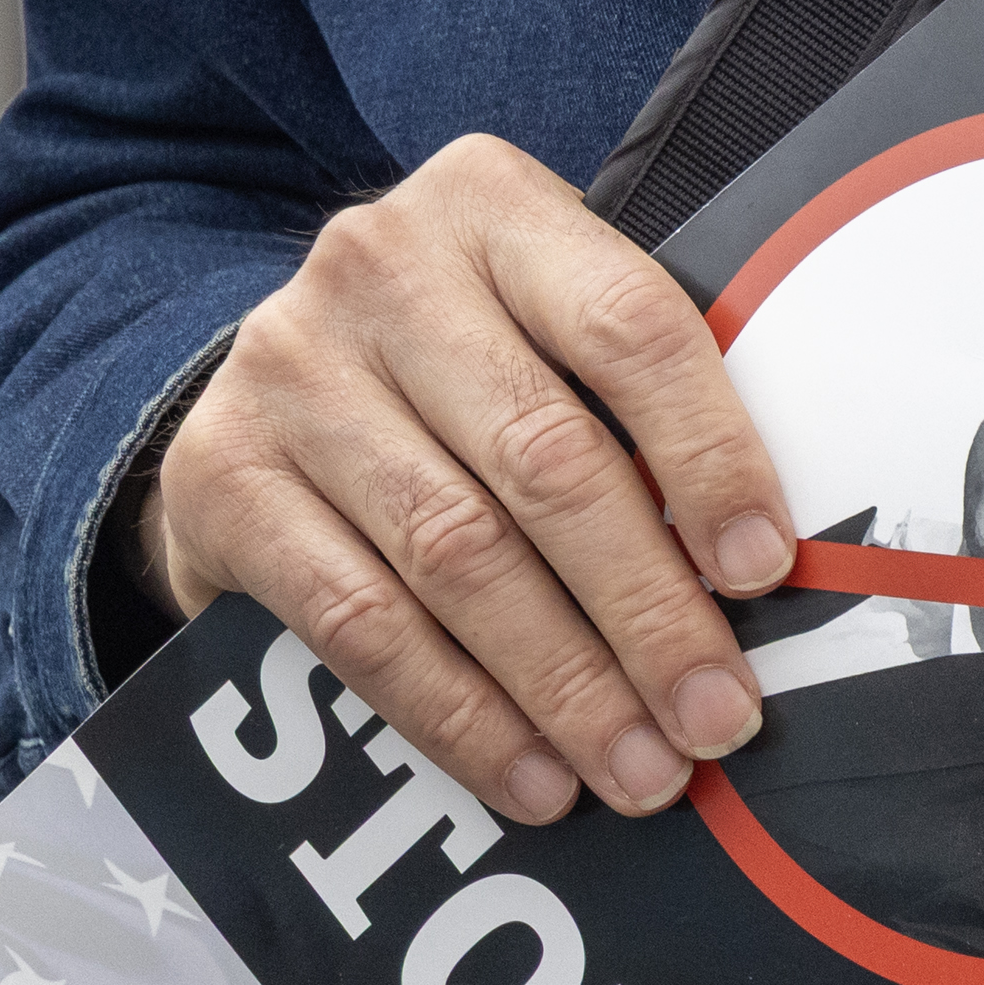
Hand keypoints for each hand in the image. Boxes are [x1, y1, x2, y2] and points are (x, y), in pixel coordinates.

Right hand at [138, 136, 794, 825]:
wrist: (260, 396)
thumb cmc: (454, 379)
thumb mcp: (542, 339)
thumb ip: (638, 410)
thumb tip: (760, 578)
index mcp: (492, 206)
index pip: (628, 327)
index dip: (708, 456)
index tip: (763, 574)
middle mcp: (379, 266)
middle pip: (546, 459)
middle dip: (646, 612)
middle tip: (714, 719)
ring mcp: (287, 368)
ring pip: (457, 554)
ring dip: (566, 687)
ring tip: (641, 773)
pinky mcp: (221, 476)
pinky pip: (362, 622)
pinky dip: (460, 715)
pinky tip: (532, 778)